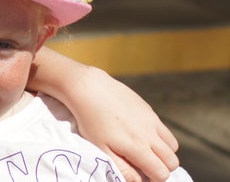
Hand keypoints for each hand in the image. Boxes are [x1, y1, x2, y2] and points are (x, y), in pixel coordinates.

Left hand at [67, 66, 178, 181]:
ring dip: (164, 152)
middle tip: (144, 165)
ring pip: (173, 145)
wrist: (88, 88)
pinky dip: (160, 136)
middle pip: (172, 162)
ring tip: (145, 150)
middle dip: (162, 167)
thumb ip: (122, 168)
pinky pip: (164, 129)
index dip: (154, 178)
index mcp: (137, 147)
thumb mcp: (101, 148)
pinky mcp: (149, 109)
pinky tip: (141, 133)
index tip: (142, 175)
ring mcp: (152, 120)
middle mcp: (150, 134)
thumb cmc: (91, 120)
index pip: (162, 173)